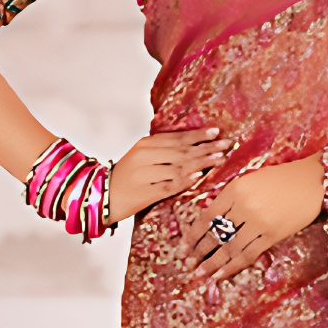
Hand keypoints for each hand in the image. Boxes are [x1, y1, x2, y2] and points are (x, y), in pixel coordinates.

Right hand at [105, 128, 231, 223]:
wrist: (100, 195)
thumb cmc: (125, 177)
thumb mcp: (141, 157)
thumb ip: (163, 150)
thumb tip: (193, 145)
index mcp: (145, 145)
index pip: (177, 138)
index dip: (198, 136)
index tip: (217, 132)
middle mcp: (145, 157)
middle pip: (181, 151)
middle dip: (206, 148)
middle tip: (227, 146)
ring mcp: (144, 175)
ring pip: (178, 167)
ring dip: (201, 163)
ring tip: (219, 159)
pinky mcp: (144, 193)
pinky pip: (169, 186)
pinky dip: (184, 181)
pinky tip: (198, 177)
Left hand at [184, 154, 325, 282]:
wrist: (313, 178)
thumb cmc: (281, 176)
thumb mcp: (250, 179)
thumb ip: (232, 198)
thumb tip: (212, 221)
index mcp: (235, 188)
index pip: (206, 216)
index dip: (193, 234)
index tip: (185, 246)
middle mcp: (243, 205)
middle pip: (215, 233)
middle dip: (199, 251)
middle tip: (188, 264)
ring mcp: (258, 221)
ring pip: (229, 247)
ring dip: (212, 263)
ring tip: (200, 274)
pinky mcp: (273, 234)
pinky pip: (248, 254)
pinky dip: (233, 266)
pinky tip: (222, 274)